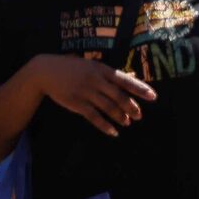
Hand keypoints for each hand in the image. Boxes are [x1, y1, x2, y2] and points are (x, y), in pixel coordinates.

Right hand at [35, 54, 157, 134]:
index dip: (139, 88)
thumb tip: (132, 76)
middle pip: (118, 95)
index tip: (152, 96)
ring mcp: (85, 92)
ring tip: (127, 123)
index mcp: (101, 68)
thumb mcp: (92, 66)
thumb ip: (111, 73)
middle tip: (139, 115)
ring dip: (119, 116)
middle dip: (131, 106)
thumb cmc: (72, 67)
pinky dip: (104, 125)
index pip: (124, 79)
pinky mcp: (76, 103)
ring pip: (107, 107)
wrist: (46, 71)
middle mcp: (95, 79)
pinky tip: (113, 131)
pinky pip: (93, 116)